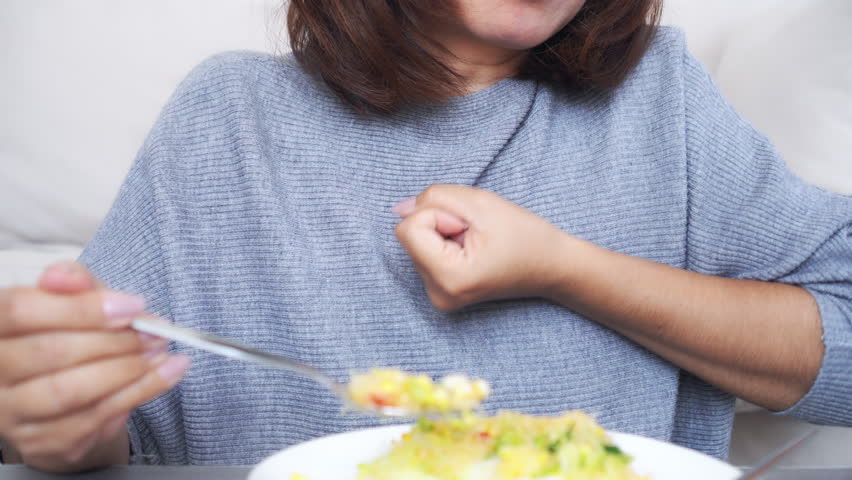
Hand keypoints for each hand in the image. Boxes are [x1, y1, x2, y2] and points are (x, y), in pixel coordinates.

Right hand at [0, 262, 188, 471]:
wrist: (75, 396)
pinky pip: (95, 417)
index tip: (130, 306)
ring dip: (128, 368)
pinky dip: (141, 391)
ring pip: (71, 390)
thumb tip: (68, 277)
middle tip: (154, 331)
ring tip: (161, 350)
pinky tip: (166, 373)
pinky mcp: (42, 441)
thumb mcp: (76, 302)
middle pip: (50, 351)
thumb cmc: (72, 337)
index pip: (19, 311)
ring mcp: (12, 412)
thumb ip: (75, 284)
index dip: (79, 308)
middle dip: (113, 339)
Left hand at [393, 185, 570, 310]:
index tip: (469, 226)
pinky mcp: (440, 292)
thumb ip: (434, 198)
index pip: (409, 228)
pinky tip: (471, 251)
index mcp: (448, 278)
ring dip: (444, 232)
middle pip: (410, 236)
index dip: (439, 215)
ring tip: (477, 243)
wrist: (552, 267)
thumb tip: (398, 209)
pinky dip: (445, 243)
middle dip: (441, 223)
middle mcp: (437, 294)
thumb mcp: (480, 202)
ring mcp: (438, 297)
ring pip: (417, 242)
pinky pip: (425, 252)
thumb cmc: (524, 235)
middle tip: (477, 235)